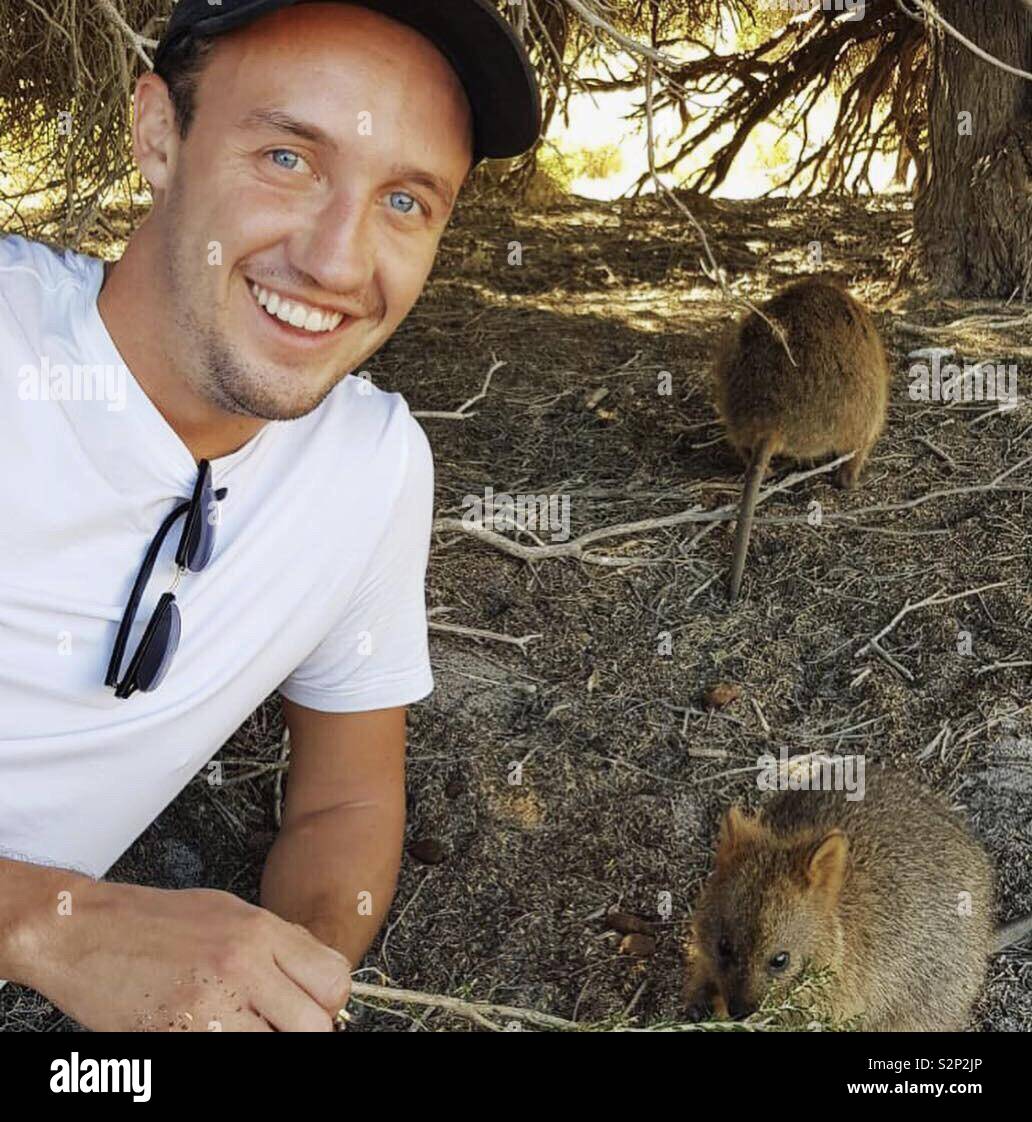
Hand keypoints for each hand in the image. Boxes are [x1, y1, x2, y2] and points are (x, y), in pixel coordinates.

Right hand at [25, 880, 351, 1030]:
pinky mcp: (178, 1034)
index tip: (312, 1010)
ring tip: (243, 1030)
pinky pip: (226, 1055)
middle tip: (279, 1028)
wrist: (80, 931)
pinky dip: (225, 1048)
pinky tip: (210, 1034)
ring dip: (266, 1042)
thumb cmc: (150, 920)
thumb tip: (314, 977)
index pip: (333, 979)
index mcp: (260, 930)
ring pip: (274, 1047)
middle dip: (304, 1032)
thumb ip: (276, 943)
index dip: (328, 1003)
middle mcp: (243, 964)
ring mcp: (211, 1003)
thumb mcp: (228, 912)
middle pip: (314, 1024)